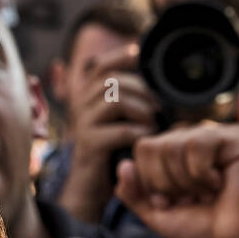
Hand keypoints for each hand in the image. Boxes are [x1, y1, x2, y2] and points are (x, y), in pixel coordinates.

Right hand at [55, 45, 157, 219]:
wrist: (91, 185)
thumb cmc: (111, 149)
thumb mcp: (117, 119)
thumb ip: (127, 97)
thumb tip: (153, 76)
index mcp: (87, 96)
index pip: (100, 66)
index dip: (119, 56)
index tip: (138, 53)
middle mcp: (80, 105)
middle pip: (111, 81)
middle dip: (141, 89)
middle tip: (158, 106)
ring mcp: (84, 124)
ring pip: (115, 101)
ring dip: (142, 110)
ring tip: (152, 123)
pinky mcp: (90, 144)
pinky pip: (121, 130)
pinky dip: (140, 133)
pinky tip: (146, 138)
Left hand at [115, 115, 238, 237]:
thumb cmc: (204, 225)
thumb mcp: (157, 214)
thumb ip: (133, 193)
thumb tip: (123, 165)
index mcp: (170, 151)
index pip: (141, 149)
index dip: (150, 182)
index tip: (172, 201)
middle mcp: (189, 138)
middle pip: (150, 146)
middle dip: (164, 183)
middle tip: (191, 198)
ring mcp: (212, 134)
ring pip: (171, 146)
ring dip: (185, 181)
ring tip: (206, 192)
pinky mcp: (234, 137)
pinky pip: (196, 145)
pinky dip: (201, 173)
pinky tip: (219, 182)